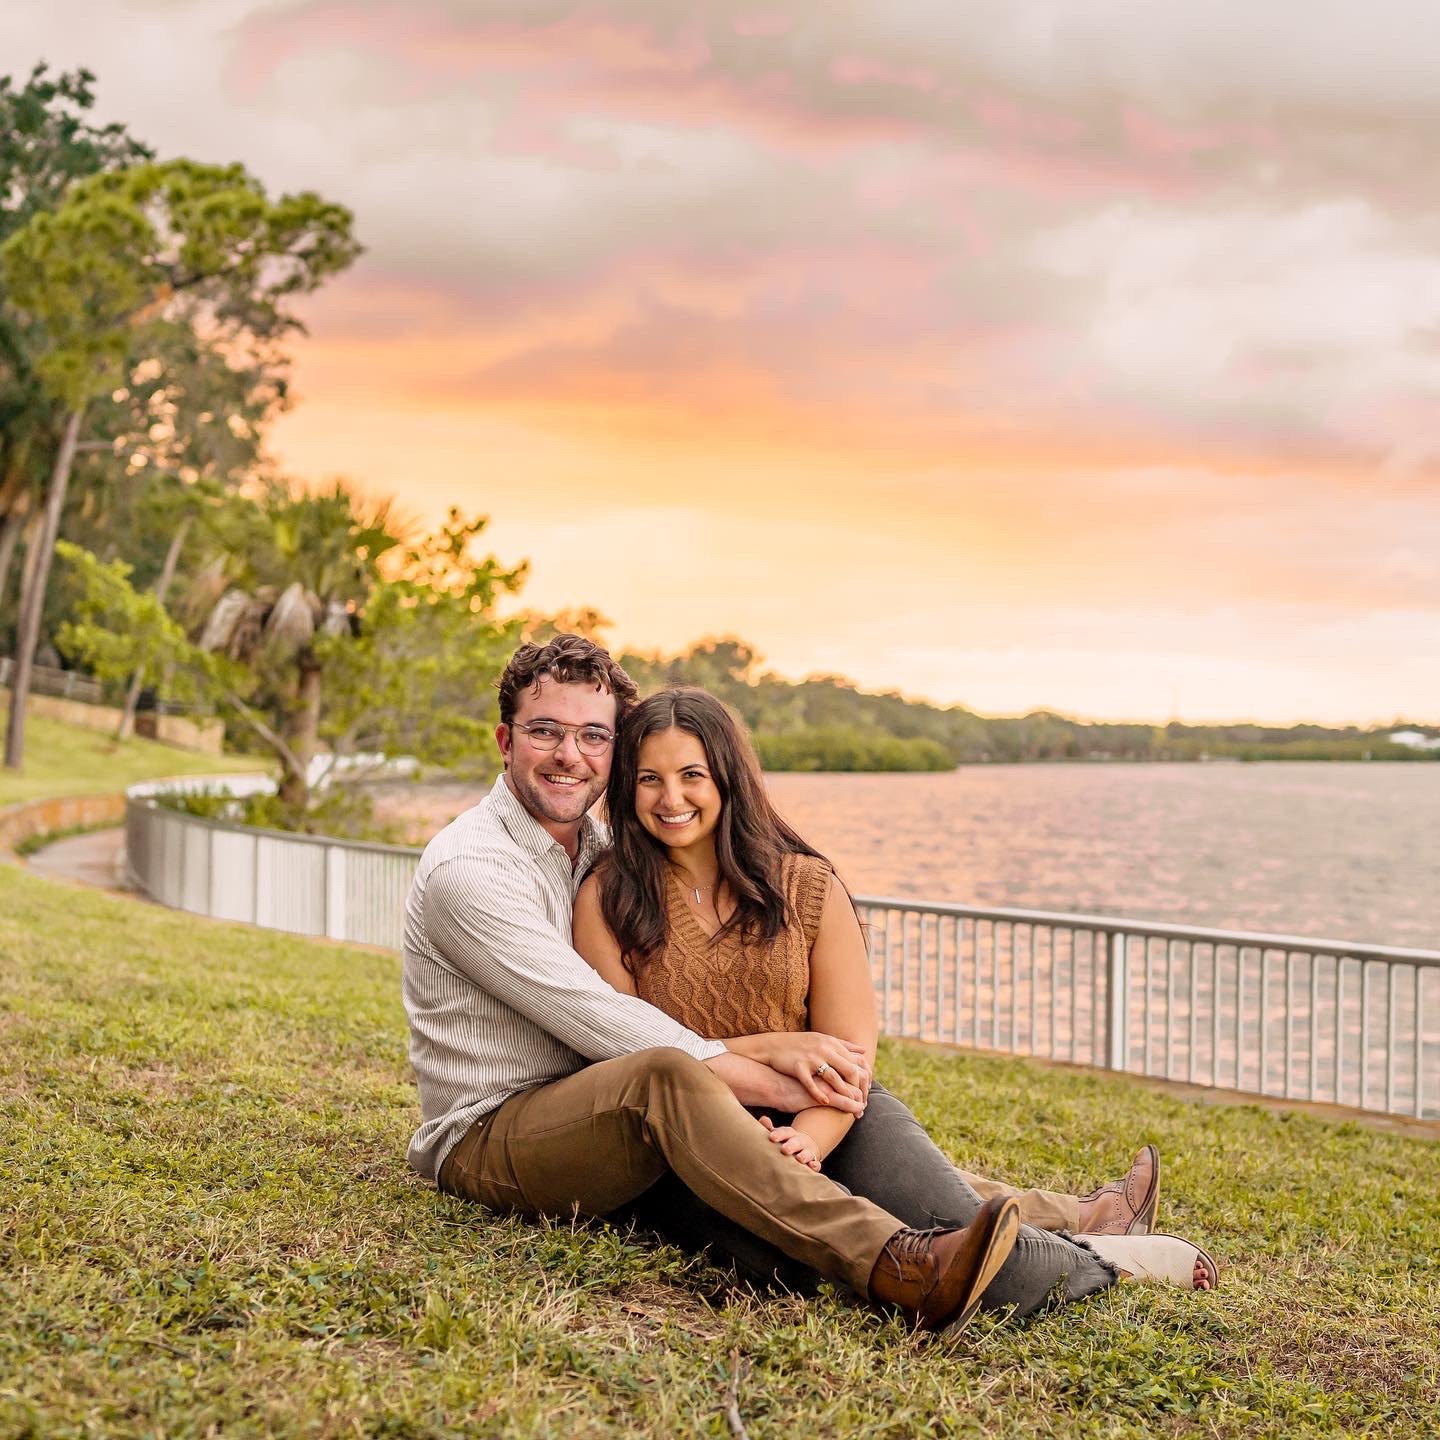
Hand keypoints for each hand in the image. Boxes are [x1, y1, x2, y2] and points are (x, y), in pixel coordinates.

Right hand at [740, 1031, 870, 1107]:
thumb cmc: (801, 1045)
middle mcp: (824, 1049)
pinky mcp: (798, 1066)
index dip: (865, 1079)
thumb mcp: (824, 1040)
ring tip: (850, 1106)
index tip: (867, 1092)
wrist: (773, 1045)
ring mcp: (811, 1058)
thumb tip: (864, 1051)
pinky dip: (819, 1094)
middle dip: (858, 1089)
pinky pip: (810, 1083)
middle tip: (862, 1104)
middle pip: (850, 1070)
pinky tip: (825, 1103)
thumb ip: (845, 1046)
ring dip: (844, 1093)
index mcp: (833, 1044)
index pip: (857, 1062)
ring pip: (833, 1077)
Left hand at [758, 1115, 821, 1170]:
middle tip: (785, 1149)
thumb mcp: (778, 1135)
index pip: (784, 1132)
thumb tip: (763, 1119)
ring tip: (799, 1158)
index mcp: (789, 1134)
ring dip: (804, 1155)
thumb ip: (769, 1128)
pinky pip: (816, 1164)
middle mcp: (799, 1142)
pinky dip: (815, 1165)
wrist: (804, 1145)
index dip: (779, 1134)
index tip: (772, 1137)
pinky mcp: (813, 1162)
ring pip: (807, 1153)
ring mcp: (807, 1152)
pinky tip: (813, 1166)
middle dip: (791, 1145)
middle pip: (796, 1142)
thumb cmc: (785, 1141)